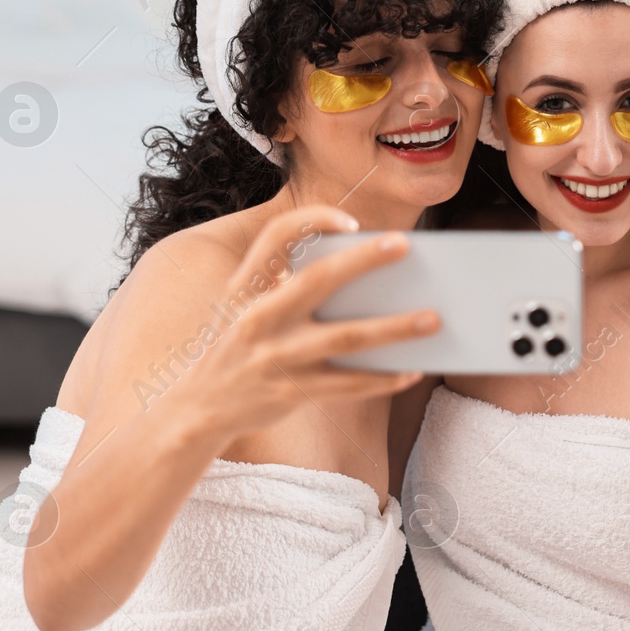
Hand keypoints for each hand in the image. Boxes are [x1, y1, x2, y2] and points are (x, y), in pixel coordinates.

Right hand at [159, 207, 440, 441]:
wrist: (196, 408)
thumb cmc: (237, 347)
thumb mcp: (244, 306)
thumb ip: (284, 285)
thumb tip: (363, 281)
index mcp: (246, 286)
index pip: (276, 236)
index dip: (313, 221)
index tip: (351, 221)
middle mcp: (258, 316)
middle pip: (319, 281)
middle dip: (364, 261)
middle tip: (405, 245)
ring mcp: (274, 356)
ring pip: (345, 339)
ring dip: (393, 328)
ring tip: (433, 319)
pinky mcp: (290, 392)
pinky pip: (348, 385)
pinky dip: (382, 379)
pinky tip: (411, 372)